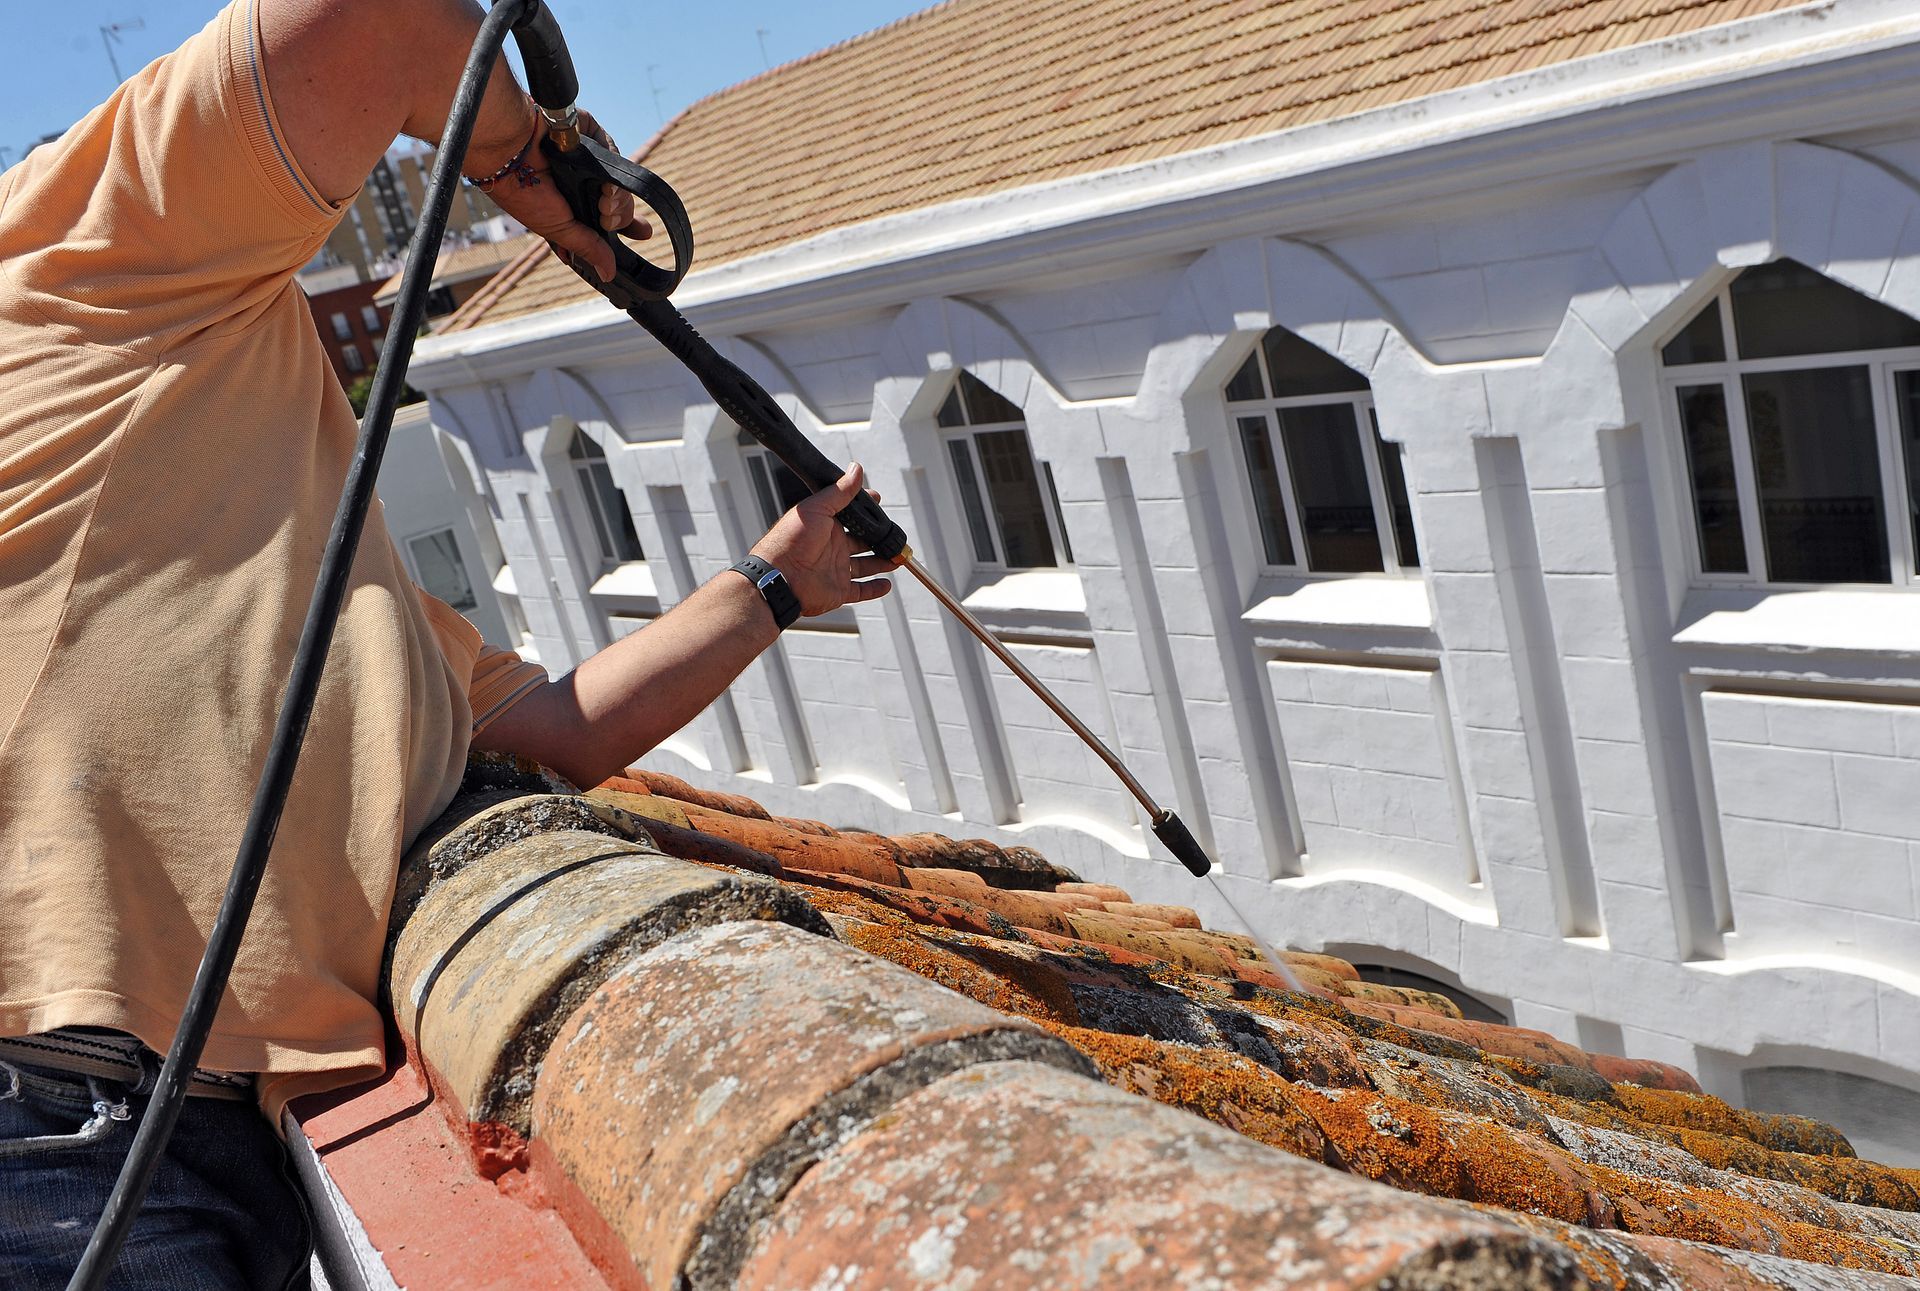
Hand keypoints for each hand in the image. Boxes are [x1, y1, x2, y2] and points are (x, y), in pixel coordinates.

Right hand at [481, 106, 649, 282]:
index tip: (645, 233)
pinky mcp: (590, 137)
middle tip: (605, 219)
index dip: (628, 225)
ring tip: (602, 200)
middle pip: (621, 205)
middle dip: (619, 217)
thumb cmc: (524, 191)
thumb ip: (588, 248)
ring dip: (618, 199)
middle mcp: (582, 184)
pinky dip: (614, 171)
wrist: (511, 152)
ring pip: (621, 184)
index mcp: (573, 206)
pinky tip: (604, 182)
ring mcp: (588, 160)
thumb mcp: (559, 230)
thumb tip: (608, 273)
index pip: (610, 220)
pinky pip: (615, 155)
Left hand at [750, 465, 894, 615]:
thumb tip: (856, 469)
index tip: (879, 502)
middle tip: (895, 535)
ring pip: (865, 566)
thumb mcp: (818, 507)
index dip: (866, 510)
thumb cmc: (791, 540)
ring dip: (882, 562)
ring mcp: (836, 569)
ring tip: (897, 557)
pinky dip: (874, 588)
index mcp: (827, 526)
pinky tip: (887, 583)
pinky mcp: (838, 590)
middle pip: (862, 542)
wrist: (779, 577)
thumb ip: (839, 491)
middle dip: (879, 539)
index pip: (851, 516)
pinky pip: (860, 590)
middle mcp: (832, 547)